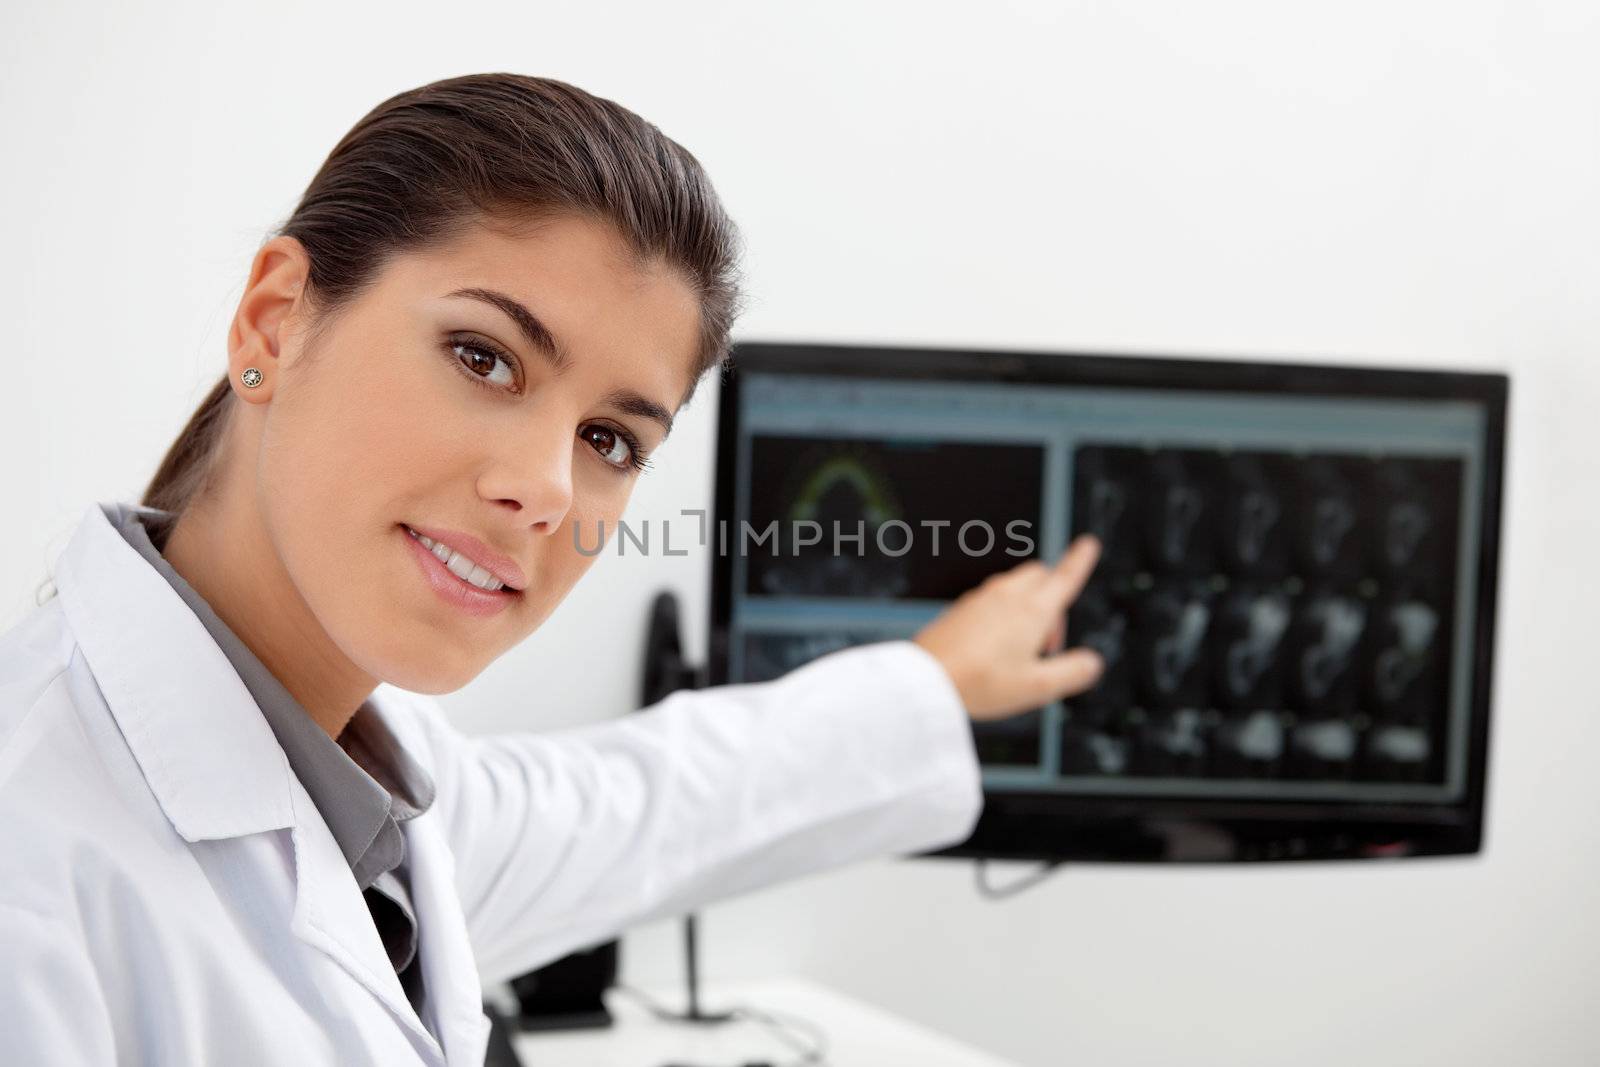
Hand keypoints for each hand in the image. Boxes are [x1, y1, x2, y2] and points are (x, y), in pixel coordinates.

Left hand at [912, 534, 1104, 721]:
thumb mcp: (1038, 687)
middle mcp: (1006, 597)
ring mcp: (980, 599)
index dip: (1080, 561)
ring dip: (1028, 607)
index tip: (1087, 545)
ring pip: (1015, 586)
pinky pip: (991, 599)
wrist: (927, 680)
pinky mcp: (961, 608)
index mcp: (1032, 610)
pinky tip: (994, 647)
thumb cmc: (979, 682)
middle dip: (1053, 597)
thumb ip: (1072, 672)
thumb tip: (1092, 662)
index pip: (1065, 576)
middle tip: (1049, 642)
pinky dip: (1003, 613)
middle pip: (1041, 575)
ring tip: (1021, 649)